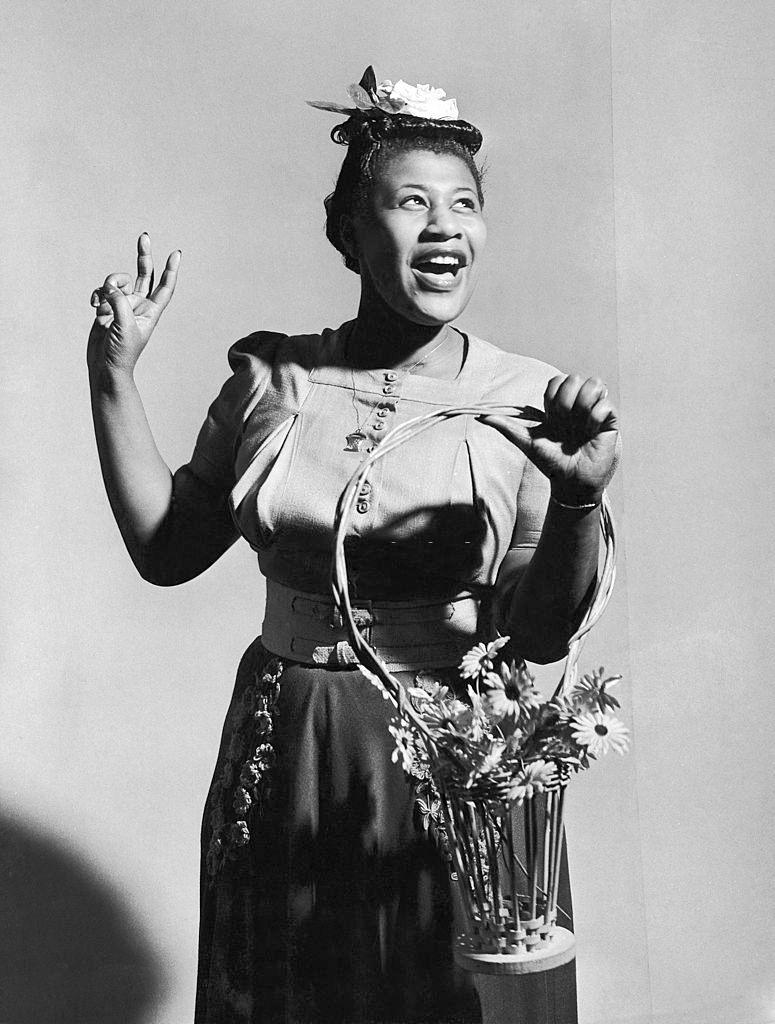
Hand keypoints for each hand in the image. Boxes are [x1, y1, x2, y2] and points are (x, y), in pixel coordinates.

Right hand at [88, 233, 179, 377]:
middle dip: (143, 257)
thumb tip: (110, 286)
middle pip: (144, 275)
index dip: (171, 271)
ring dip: (109, 287)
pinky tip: (94, 306)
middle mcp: (138, 306)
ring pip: (117, 282)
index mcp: (151, 312)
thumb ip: (119, 302)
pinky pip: (102, 291)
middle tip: (144, 237)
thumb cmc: (122, 352)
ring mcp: (122, 305)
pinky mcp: (107, 308)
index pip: (165, 288)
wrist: (104, 366)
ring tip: (103, 303)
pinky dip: (97, 295)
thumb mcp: (124, 325)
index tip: (175, 254)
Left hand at [481, 375, 620, 503]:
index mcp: (559, 406)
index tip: (551, 418)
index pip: (558, 381)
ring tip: (579, 426)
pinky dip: (595, 416)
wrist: (571, 483)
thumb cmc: (551, 463)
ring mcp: (595, 411)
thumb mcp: (527, 442)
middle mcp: (578, 405)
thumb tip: (480, 416)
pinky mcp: (610, 421)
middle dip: (566, 400)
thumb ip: (507, 427)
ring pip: (594, 383)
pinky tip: (590, 431)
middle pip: (574, 378)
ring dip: (583, 403)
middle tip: (564, 422)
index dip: (553, 395)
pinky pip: (606, 403)